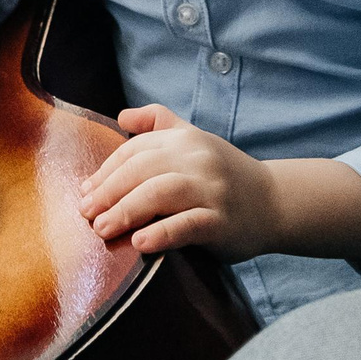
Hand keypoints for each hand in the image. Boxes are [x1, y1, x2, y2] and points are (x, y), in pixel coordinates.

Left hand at [78, 105, 279, 256]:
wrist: (276, 201)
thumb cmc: (225, 173)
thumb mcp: (195, 139)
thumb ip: (159, 123)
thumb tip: (121, 116)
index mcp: (185, 138)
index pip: (134, 150)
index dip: (105, 171)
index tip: (85, 191)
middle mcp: (197, 159)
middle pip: (141, 170)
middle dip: (108, 192)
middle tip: (86, 213)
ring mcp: (211, 189)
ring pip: (159, 194)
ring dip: (125, 211)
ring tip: (103, 229)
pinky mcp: (222, 221)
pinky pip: (187, 225)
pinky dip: (161, 233)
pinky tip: (140, 243)